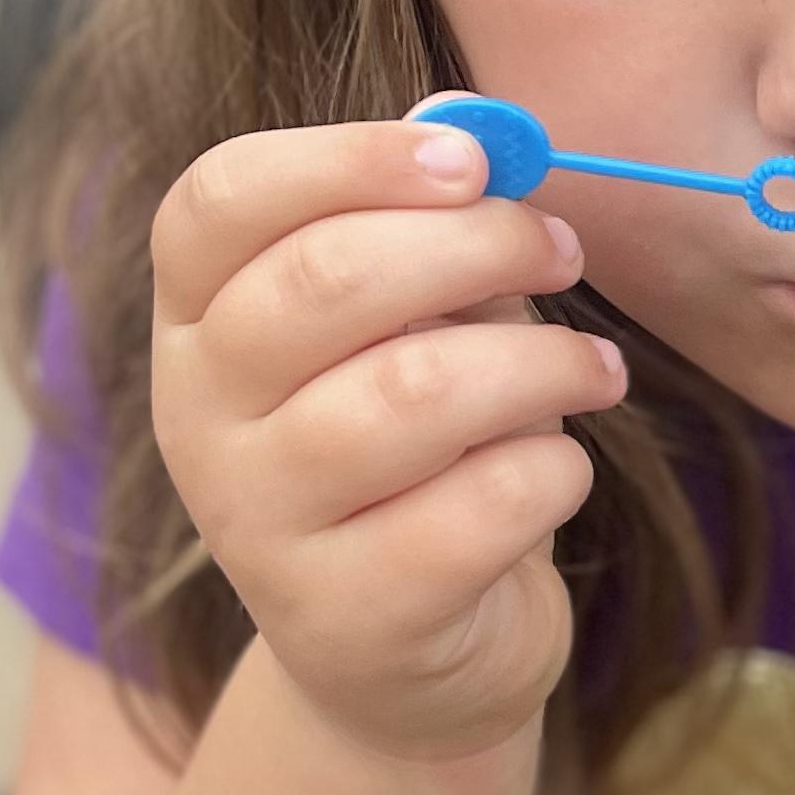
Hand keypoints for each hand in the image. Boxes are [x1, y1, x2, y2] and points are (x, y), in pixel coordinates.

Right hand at [149, 114, 627, 768]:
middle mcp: (199, 418)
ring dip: (541, 362)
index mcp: (197, 322)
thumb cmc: (422, 458)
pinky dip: (552, 470)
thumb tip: (472, 134)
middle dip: (478, 245)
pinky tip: (558, 472)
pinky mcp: (348, 617)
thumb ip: (425, 237)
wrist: (412, 661)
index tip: (474, 158)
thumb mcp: (411, 332)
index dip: (349, 158)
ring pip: (414, 393)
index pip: (219, 200)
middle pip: (323, 281)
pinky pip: (479, 507)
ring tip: (597, 370)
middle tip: (561, 250)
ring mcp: (258, 527)